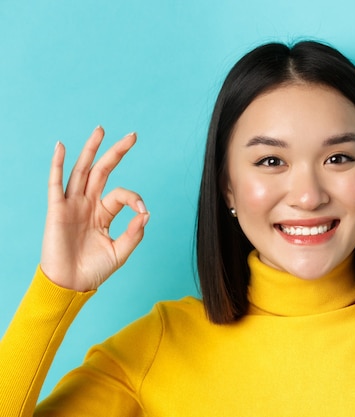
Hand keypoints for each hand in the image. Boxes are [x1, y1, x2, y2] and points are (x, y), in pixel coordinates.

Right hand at [40, 126, 149, 290]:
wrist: (70, 285)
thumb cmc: (94, 270)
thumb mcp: (120, 252)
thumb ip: (134, 234)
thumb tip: (146, 213)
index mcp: (104, 213)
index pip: (122, 195)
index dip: (134, 198)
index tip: (142, 211)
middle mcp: (88, 204)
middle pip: (103, 171)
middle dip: (117, 153)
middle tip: (133, 135)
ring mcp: (72, 205)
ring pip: (82, 171)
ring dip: (91, 150)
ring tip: (101, 130)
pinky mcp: (57, 210)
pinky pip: (56, 184)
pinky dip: (58, 165)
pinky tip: (61, 147)